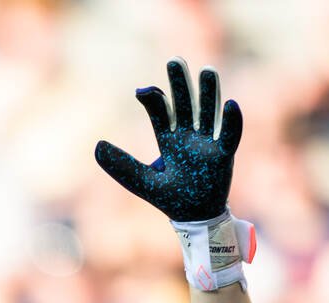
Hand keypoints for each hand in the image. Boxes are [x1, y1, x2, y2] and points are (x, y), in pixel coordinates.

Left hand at [95, 59, 242, 221]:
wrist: (193, 216)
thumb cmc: (169, 197)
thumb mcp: (141, 181)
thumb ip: (121, 165)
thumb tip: (96, 145)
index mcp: (169, 140)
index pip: (161, 112)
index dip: (154, 99)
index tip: (141, 91)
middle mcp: (189, 136)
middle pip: (186, 104)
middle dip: (181, 84)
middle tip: (175, 61)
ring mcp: (208, 143)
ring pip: (208, 112)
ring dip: (209, 93)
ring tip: (208, 70)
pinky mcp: (224, 154)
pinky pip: (230, 134)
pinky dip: (232, 120)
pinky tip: (230, 103)